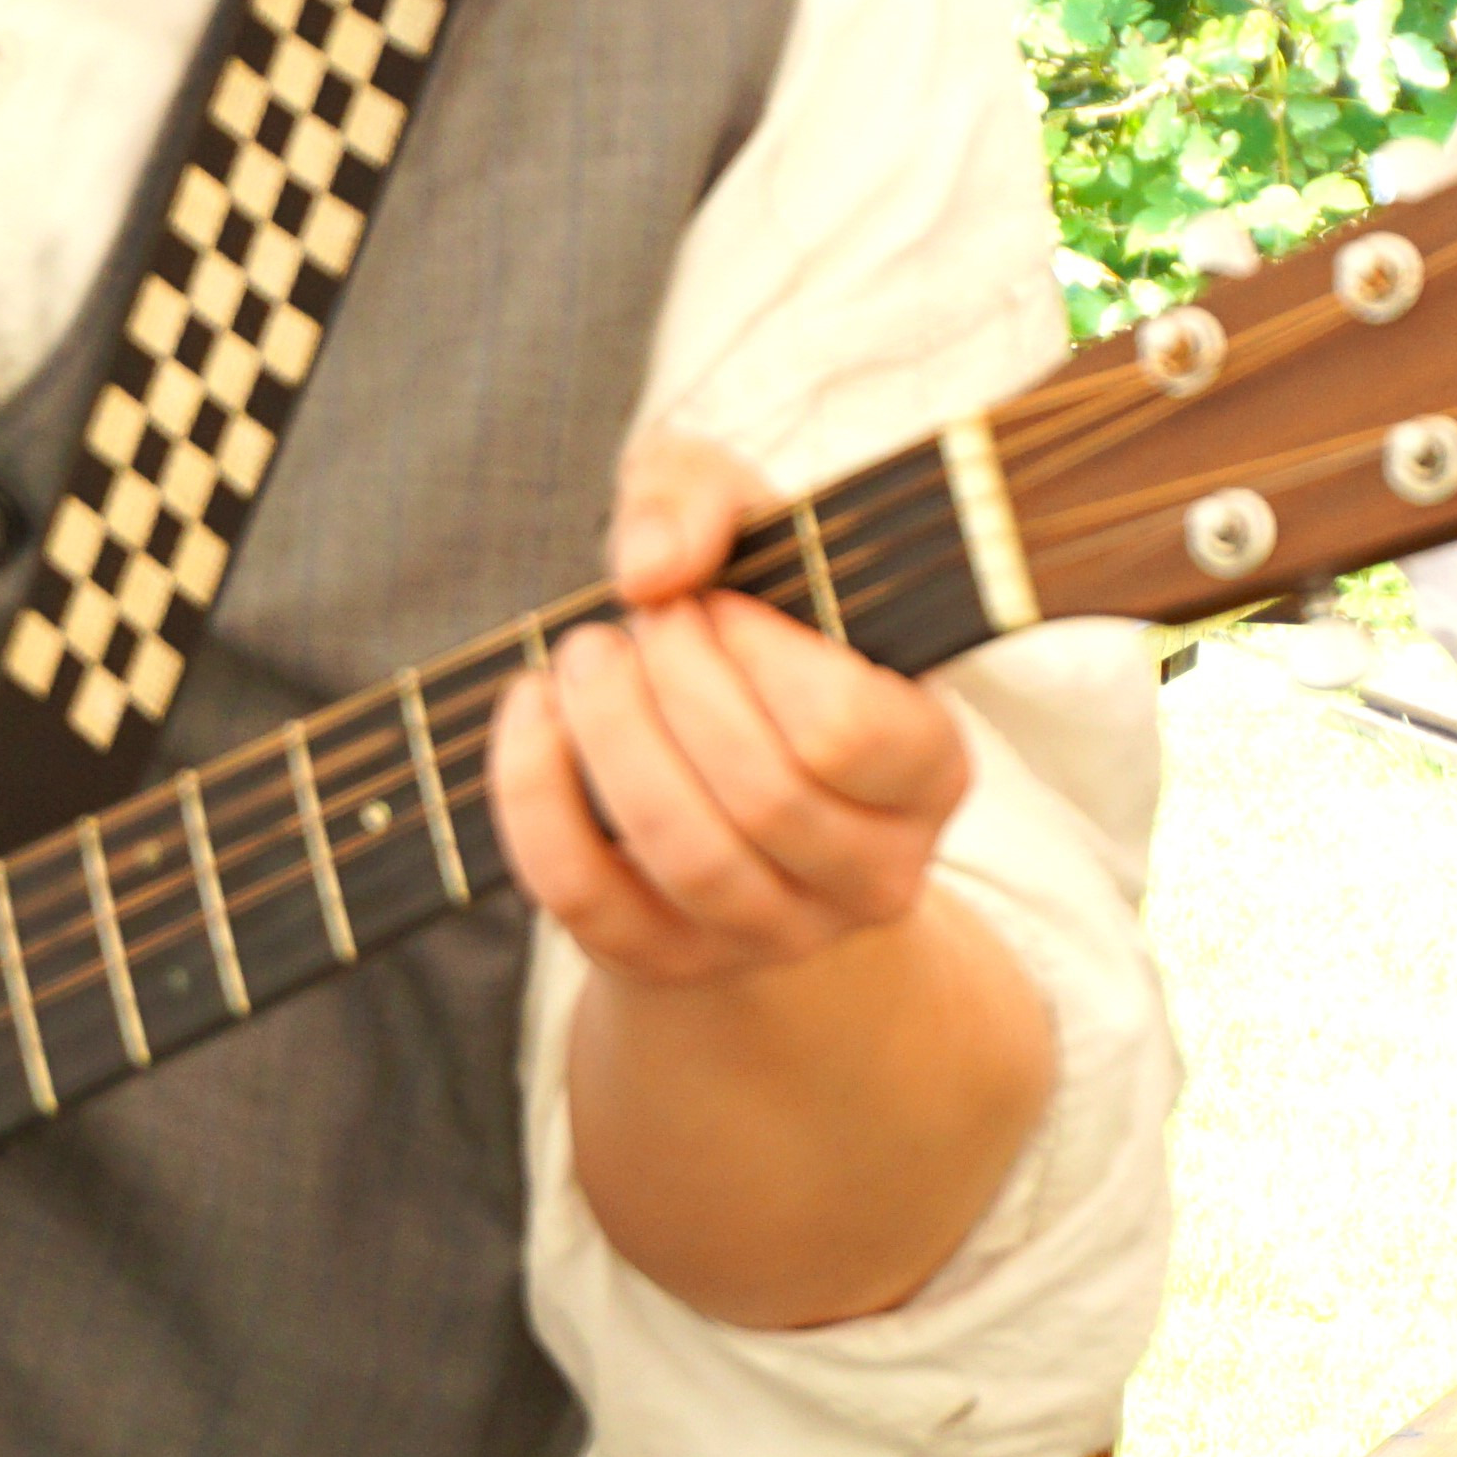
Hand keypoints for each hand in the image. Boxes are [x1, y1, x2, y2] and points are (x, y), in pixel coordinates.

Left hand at [487, 431, 975, 982]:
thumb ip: (703, 494)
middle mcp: (874, 871)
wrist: (711, 759)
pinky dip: (536, 797)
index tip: (718, 600)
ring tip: (584, 657)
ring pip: (687, 855)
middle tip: (642, 621)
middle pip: (764, 795)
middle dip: (676, 684)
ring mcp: (776, 933)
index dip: (758, 653)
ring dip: (611, 736)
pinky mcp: (669, 962)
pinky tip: (528, 712)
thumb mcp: (746, 527)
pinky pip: (589, 898)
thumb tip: (652, 566)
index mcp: (928, 767)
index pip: (848, 731)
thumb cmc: (748, 630)